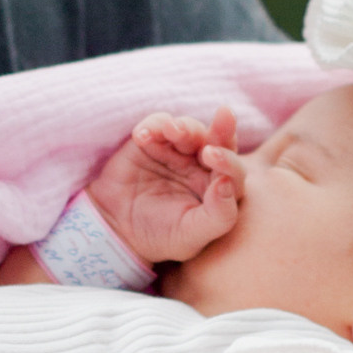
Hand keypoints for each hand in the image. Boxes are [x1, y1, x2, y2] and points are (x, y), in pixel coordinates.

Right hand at [87, 108, 246, 264]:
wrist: (118, 230)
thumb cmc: (161, 236)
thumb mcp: (191, 236)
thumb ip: (218, 216)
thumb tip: (227, 184)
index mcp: (219, 188)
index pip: (234, 171)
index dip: (228, 162)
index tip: (213, 159)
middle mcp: (203, 165)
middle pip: (219, 141)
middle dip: (222, 129)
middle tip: (224, 116)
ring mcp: (178, 150)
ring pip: (189, 129)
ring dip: (183, 126)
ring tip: (171, 130)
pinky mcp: (153, 140)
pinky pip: (157, 124)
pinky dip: (152, 126)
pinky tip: (141, 137)